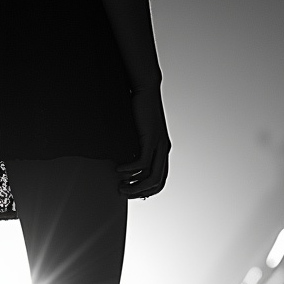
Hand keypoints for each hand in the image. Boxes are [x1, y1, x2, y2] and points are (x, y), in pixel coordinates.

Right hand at [117, 84, 170, 198]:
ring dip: (134, 185)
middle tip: (122, 193)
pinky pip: (142, 163)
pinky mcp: (151, 139)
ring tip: (120, 185)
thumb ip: (136, 149)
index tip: (131, 193)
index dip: (146, 192)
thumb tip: (125, 165)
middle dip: (138, 192)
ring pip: (151, 176)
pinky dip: (129, 170)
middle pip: (156, 183)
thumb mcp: (139, 135)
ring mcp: (159, 145)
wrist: (146, 90)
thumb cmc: (139, 111)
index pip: (160, 181)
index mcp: (162, 151)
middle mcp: (164, 150)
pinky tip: (119, 169)